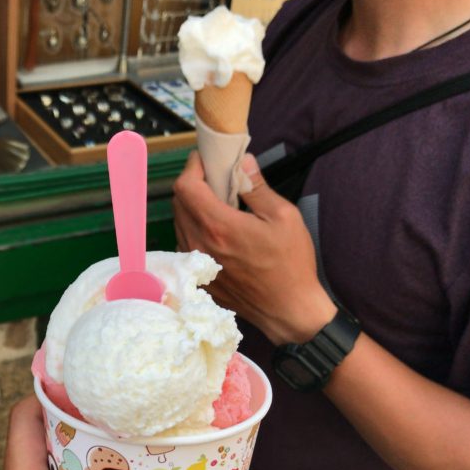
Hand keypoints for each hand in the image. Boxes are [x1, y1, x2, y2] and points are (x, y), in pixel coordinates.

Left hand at [172, 152, 336, 344]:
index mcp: (219, 226)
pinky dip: (195, 228)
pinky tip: (219, 230)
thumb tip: (243, 162)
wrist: (288, 310)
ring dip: (193, 207)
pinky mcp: (200, 275)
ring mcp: (197, 262)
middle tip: (217, 178)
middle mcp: (200, 244)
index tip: (207, 160)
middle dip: (194, 183)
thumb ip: (257, 187)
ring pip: (180, 222)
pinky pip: (186, 242)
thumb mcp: (283, 217)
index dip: (192, 167)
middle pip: (179, 202)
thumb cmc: (290, 265)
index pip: (185, 186)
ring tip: (220, 204)